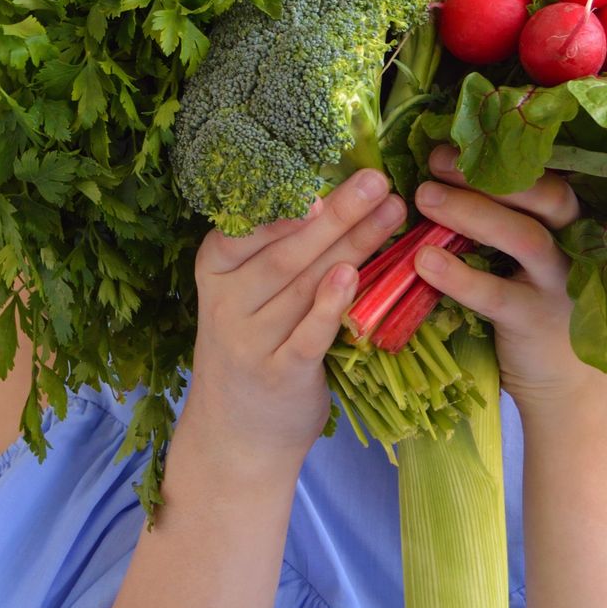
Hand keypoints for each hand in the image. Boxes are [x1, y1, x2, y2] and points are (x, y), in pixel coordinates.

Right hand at [182, 169, 405, 477]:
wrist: (236, 436)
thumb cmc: (253, 348)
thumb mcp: (245, 297)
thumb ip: (276, 253)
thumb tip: (331, 195)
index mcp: (215, 271)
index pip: (247, 227)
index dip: (286, 201)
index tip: (322, 171)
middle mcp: (226, 304)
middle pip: (288, 251)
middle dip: (337, 213)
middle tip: (376, 180)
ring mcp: (251, 342)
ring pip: (306, 284)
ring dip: (353, 244)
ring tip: (391, 212)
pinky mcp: (280, 374)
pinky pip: (309, 334)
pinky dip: (331, 304)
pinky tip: (353, 274)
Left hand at [411, 145, 606, 411]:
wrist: (565, 382)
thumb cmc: (533, 303)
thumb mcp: (526, 258)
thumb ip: (498, 219)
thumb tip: (437, 174)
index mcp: (569, 222)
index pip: (545, 174)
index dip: (501, 155)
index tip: (451, 143)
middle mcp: (574, 246)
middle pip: (546, 196)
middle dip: (489, 175)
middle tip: (435, 162)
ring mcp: (559, 285)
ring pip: (525, 238)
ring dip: (471, 214)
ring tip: (423, 199)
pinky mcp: (536, 322)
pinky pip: (498, 295)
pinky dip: (459, 276)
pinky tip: (424, 262)